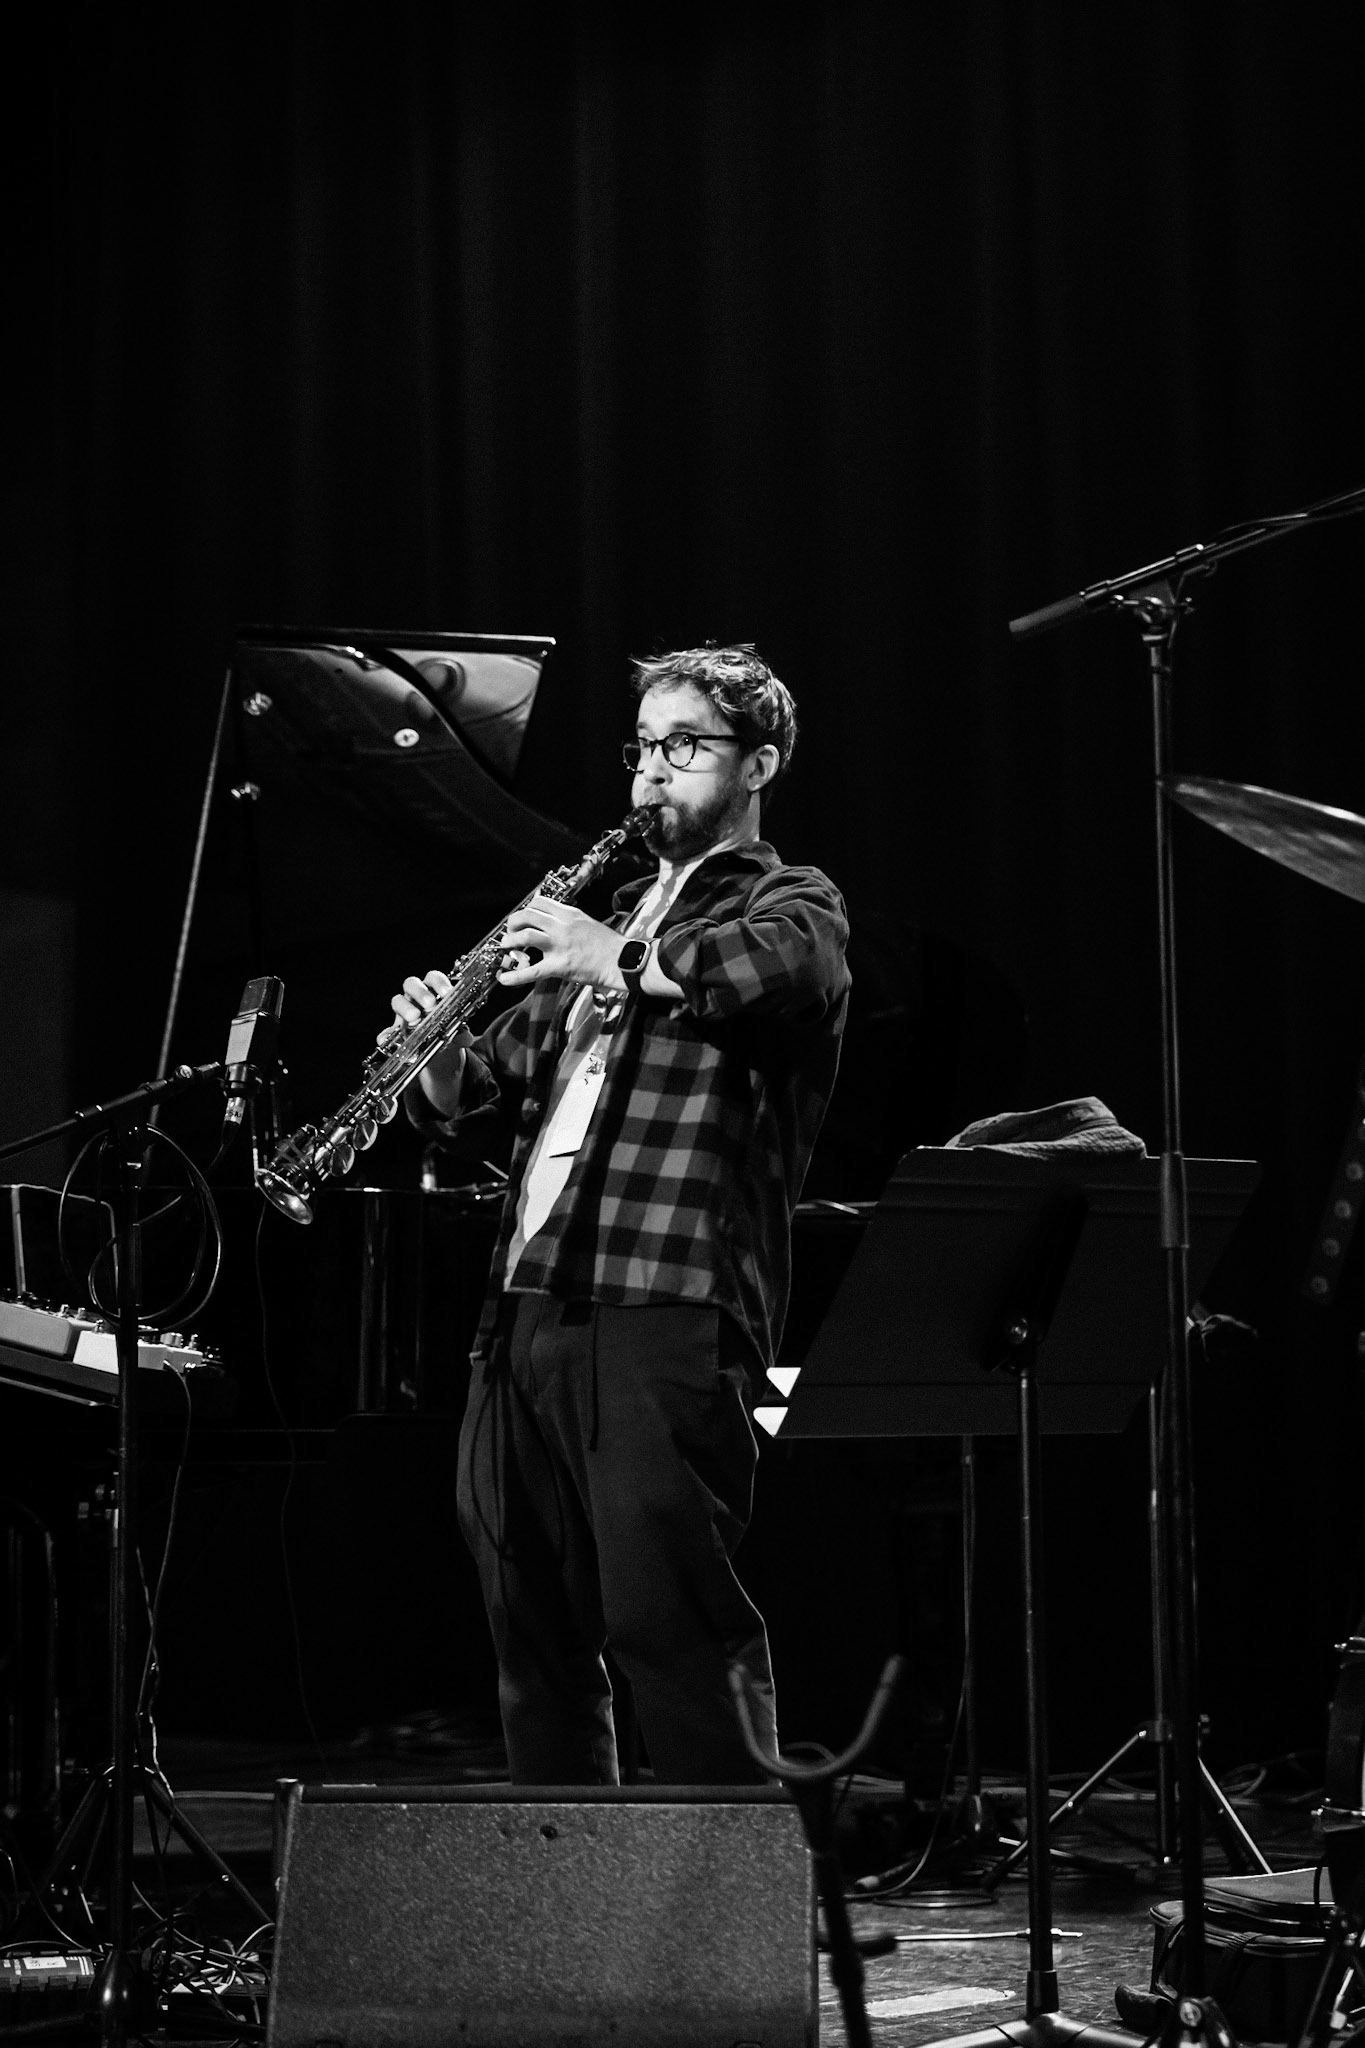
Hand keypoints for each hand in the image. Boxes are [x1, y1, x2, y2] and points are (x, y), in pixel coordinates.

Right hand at [378, 970, 472, 1112]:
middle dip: (421, 992)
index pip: (433, 978)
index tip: (447, 993)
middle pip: (411, 984)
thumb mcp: (457, 1032)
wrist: (438, 1051)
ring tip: (414, 1017)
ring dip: (405, 1007)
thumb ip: (462, 1034)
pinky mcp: (393, 1031)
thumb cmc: (446, 1030)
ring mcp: (402, 1013)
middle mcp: (415, 998)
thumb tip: (466, 1038)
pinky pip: (386, 1032)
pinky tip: (389, 1040)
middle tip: (430, 1004)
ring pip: (397, 1001)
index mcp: (432, 991)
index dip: (439, 982)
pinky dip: (386, 1035)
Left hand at [498, 895, 624, 990]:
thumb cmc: (608, 945)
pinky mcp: (561, 966)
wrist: (622, 960)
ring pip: (526, 936)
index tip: (522, 919)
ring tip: (506, 948)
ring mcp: (560, 945)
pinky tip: (503, 979)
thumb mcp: (587, 922)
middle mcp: (562, 925)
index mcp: (569, 914)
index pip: (539, 902)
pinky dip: (515, 976)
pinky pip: (532, 971)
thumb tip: (551, 917)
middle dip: (513, 923)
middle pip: (527, 915)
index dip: (526, 910)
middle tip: (510, 933)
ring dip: (510, 941)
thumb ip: (568, 919)